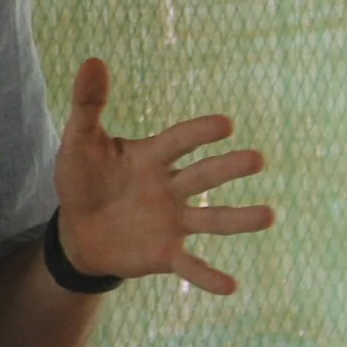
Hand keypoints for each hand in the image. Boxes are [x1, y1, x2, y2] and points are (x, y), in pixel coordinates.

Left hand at [55, 57, 274, 293]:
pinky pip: (191, 265)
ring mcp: (173, 221)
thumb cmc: (83, 180)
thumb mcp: (79, 143)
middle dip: (228, 168)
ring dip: (239, 219)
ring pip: (211, 219)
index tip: (224, 124)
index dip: (199, 132)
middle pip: (204, 176)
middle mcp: (171, 187)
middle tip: (257, 159)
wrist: (77, 231)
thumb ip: (88, 105)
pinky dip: (209, 276)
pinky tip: (231, 286)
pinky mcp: (166, 252)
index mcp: (152, 157)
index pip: (179, 141)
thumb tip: (91, 59)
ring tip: (269, 215)